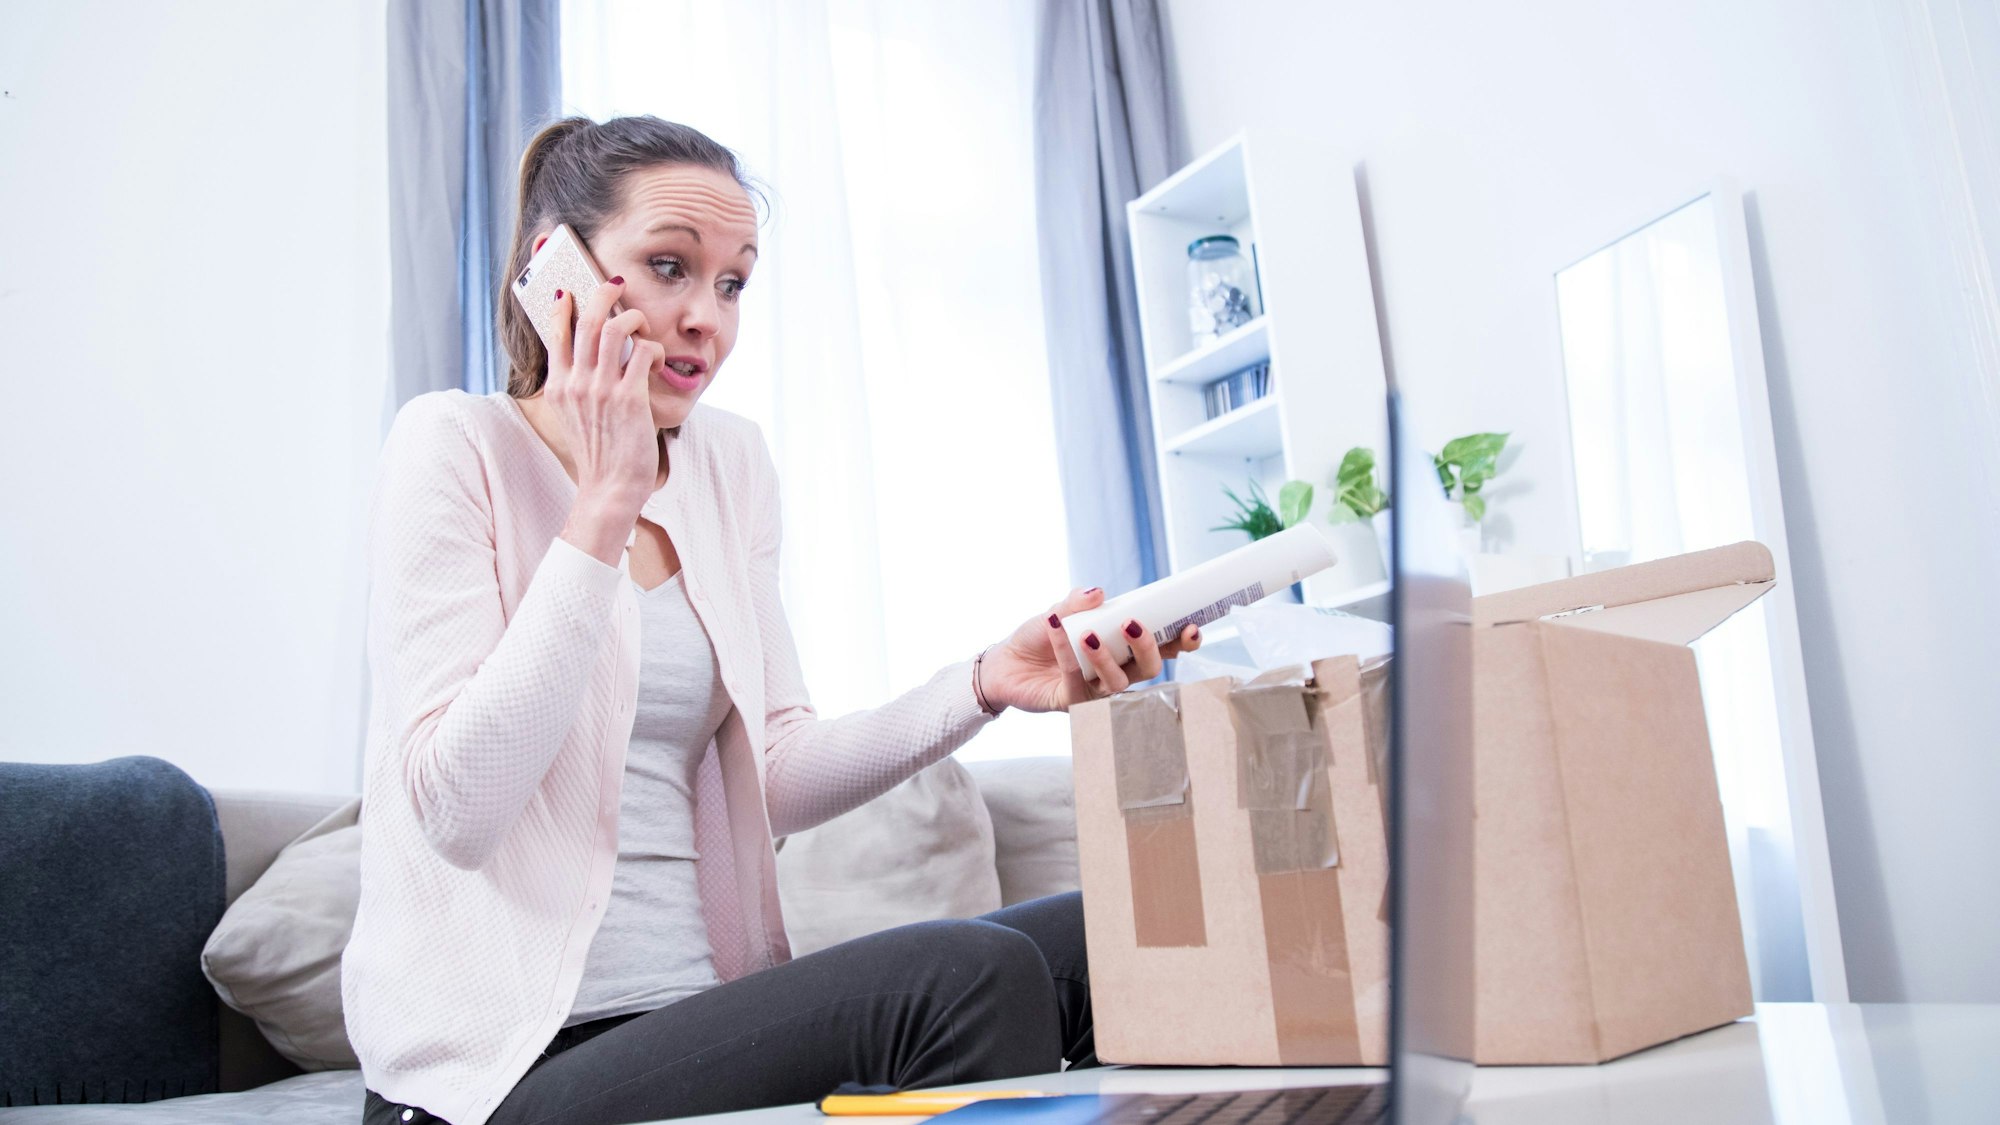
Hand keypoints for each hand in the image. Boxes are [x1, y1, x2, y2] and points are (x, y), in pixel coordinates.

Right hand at [543, 276, 664, 508]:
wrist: (610, 488)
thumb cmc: (599, 451)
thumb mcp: (573, 414)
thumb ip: (575, 384)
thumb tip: (584, 352)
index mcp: (558, 386)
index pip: (555, 332)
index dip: (564, 306)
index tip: (572, 291)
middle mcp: (576, 383)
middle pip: (587, 320)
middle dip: (603, 293)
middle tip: (616, 286)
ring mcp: (601, 389)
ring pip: (616, 328)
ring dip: (633, 317)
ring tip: (641, 325)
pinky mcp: (629, 398)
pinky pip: (643, 352)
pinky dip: (653, 348)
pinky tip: (655, 359)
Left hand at [978, 588, 1203, 713]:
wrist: (1004, 662)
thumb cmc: (1039, 637)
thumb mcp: (1058, 611)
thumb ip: (1077, 602)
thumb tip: (1100, 592)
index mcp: (1123, 648)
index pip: (1162, 648)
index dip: (1181, 641)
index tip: (1192, 626)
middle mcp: (1116, 671)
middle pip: (1148, 669)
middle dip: (1148, 648)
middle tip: (1133, 625)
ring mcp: (1096, 690)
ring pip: (1118, 682)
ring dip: (1107, 656)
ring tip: (1087, 634)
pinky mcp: (1071, 702)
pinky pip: (1075, 678)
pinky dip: (1065, 650)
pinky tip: (1054, 627)